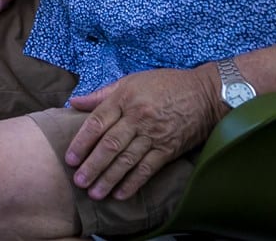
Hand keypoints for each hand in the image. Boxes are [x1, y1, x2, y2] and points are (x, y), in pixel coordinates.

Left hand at [65, 67, 223, 201]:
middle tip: (78, 181)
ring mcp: (154, 135)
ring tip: (94, 193)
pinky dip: (134, 183)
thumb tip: (74, 103)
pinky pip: (148, 169)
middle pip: (110, 145)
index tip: (70, 159)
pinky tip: (120, 194)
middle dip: (92, 165)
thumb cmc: (165, 84)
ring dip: (109, 178)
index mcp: (124, 99)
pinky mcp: (169, 149)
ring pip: (127, 160)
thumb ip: (102, 94)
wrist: (206, 95)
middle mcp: (137, 118)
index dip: (81, 142)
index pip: (97, 123)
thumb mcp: (131, 81)